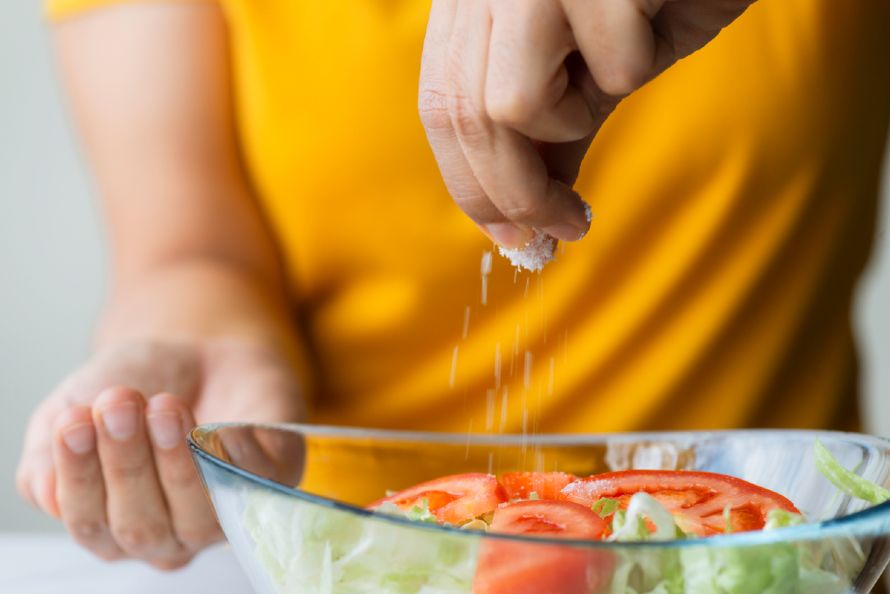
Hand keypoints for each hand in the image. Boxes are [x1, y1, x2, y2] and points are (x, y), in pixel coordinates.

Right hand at [16, 338, 302, 569]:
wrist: (202, 348)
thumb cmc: (137, 385)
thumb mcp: (76, 404)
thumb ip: (48, 452)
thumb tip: (47, 492)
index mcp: (112, 525)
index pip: (90, 523)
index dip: (80, 477)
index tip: (76, 421)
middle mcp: (168, 534)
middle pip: (141, 525)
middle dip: (127, 464)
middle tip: (120, 403)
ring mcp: (222, 517)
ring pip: (198, 518)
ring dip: (177, 462)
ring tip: (164, 405)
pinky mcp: (270, 488)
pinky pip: (255, 488)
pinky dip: (234, 456)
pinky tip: (217, 422)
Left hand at [419, 0, 753, 247]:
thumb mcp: (592, 72)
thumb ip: (552, 135)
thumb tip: (529, 216)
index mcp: (472, 1)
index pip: (441, 107)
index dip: (470, 183)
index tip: (510, 237)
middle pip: (467, 120)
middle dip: (516, 195)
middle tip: (565, 228)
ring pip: (512, 105)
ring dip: (579, 112)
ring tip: (621, 63)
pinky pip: (607, 65)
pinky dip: (641, 58)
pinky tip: (654, 12)